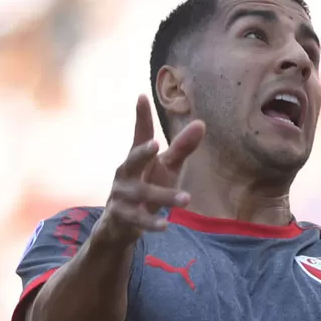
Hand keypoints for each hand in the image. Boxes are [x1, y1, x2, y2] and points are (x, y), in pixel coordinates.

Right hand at [91, 95, 204, 247]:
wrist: (119, 224)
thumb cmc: (147, 187)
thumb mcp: (166, 168)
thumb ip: (182, 148)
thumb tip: (201, 123)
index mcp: (137, 158)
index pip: (140, 134)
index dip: (141, 116)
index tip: (142, 96)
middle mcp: (126, 173)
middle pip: (133, 160)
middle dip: (142, 153)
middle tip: (154, 145)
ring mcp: (122, 195)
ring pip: (143, 193)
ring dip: (165, 196)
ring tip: (187, 199)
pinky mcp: (123, 216)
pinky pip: (138, 219)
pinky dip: (152, 222)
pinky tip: (166, 225)